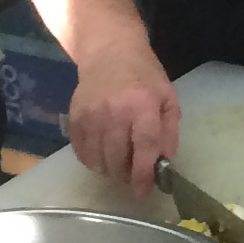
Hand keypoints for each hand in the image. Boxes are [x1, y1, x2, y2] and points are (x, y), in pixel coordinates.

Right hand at [67, 35, 181, 194]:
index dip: (144, 174)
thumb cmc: (144, 75)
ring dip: (110, 170)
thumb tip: (164, 161)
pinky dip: (92, 160)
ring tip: (119, 164)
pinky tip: (103, 154)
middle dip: (127, 175)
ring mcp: (90, 116)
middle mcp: (114, 113)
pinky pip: (81, 152)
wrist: (109, 51)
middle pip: (118, 159)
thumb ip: (169, 130)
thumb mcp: (167, 97)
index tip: (144, 191)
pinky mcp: (74, 118)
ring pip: (98, 160)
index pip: (144, 148)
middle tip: (133, 174)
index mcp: (142, 106)